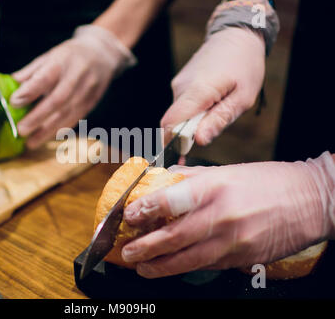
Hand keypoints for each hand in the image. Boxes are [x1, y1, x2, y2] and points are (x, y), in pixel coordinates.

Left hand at [10, 25, 135, 149]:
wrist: (103, 54)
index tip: (13, 102)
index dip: (29, 91)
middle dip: (38, 117)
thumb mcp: (50, 55)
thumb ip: (31, 72)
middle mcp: (77, 76)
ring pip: (67, 114)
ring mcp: (87, 91)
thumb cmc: (70, 55)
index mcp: (62, 61)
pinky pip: (75, 119)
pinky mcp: (91, 103)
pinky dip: (60, 130)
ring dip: (47, 130)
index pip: (45, 78)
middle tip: (21, 130)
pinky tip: (47, 137)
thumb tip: (11, 87)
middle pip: (57, 100)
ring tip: (31, 142)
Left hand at [121, 152, 334, 278]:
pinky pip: (207, 265)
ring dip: (160, 266)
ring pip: (188, 259)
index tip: (129, 214)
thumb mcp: (228, 170)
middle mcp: (222, 214)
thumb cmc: (268, 181)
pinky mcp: (242, 258)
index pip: (172, 198)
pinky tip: (171, 267)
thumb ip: (193, 178)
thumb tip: (165, 180)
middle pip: (175, 235)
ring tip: (142, 268)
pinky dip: (185, 267)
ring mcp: (233, 240)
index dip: (147, 208)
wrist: (311, 202)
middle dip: (146, 247)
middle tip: (127, 252)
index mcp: (216, 186)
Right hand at [161, 27, 264, 145]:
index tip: (181, 155)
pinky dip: (192, 112)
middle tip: (209, 133)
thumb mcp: (242, 98)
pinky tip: (211, 102)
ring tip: (217, 110)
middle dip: (186, 135)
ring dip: (192, 122)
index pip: (172, 123)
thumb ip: (219, 120)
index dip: (173, 142)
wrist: (236, 36)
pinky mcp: (180, 83)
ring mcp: (178, 84)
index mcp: (198, 91)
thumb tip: (198, 141)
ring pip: (178, 115)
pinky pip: (182, 106)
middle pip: (174, 122)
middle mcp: (182, 87)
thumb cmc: (244, 66)